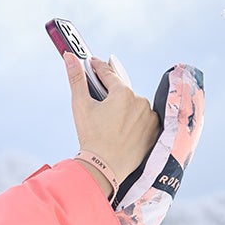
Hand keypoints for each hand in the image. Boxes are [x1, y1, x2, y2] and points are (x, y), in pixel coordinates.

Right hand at [64, 53, 157, 187]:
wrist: (104, 167)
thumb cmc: (91, 137)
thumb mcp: (81, 106)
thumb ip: (76, 79)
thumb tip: (70, 56)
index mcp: (123, 93)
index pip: (108, 74)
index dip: (98, 67)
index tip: (91, 63)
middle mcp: (140, 101)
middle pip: (122, 92)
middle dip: (111, 94)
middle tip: (99, 102)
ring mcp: (150, 116)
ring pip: (134, 106)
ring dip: (124, 108)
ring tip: (112, 121)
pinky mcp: (155, 130)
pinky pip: (144, 119)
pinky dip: (135, 121)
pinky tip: (123, 130)